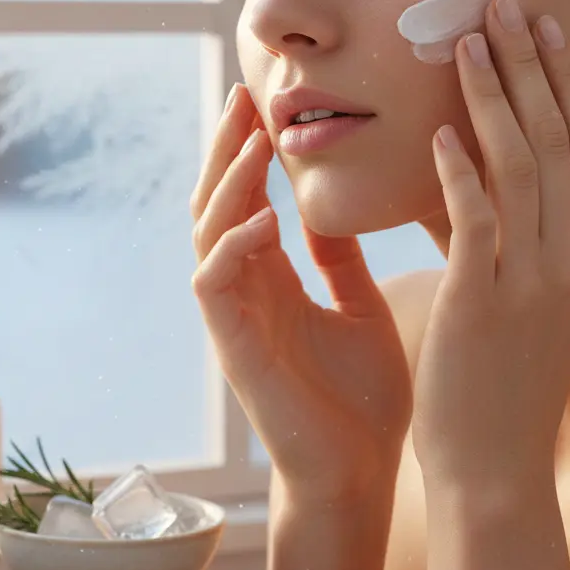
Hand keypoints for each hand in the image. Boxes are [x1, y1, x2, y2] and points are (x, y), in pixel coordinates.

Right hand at [190, 84, 412, 497]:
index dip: (251, 150)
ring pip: (207, 235)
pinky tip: (263, 219)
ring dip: (226, 187)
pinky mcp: (232, 348)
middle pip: (217, 204)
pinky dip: (233, 248)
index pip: (249, 199)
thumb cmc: (362, 399)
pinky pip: (214, 286)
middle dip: (227, 150)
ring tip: (252, 142)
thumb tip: (333, 205)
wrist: (358, 474)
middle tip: (245, 96)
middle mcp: (244, 291)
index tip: (268, 100)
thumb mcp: (360, 308)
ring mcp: (232, 318)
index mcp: (273, 280)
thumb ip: (339, 259)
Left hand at [411, 0, 569, 480]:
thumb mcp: (530, 302)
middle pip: (562, 139)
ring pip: (524, 164)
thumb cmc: (500, 381)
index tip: (541, 32)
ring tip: (470, 42)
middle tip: (504, 5)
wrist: (492, 464)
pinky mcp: (486, 300)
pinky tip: (442, 128)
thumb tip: (485, 176)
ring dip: (497, 96)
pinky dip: (463, 168)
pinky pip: (480, 217)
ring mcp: (537, 279)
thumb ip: (518, 239)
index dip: (564, 84)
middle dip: (534, 67)